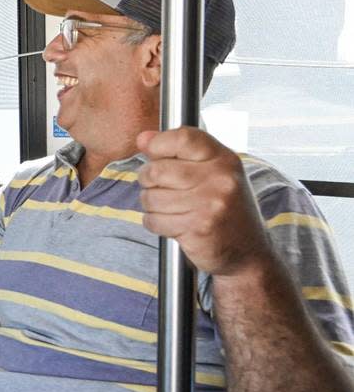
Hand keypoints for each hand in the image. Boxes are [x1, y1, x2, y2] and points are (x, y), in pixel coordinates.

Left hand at [137, 127, 273, 276]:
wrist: (248, 253)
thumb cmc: (226, 210)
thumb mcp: (211, 174)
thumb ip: (177, 153)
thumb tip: (143, 138)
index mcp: (224, 159)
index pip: (182, 137)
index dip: (158, 144)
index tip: (154, 154)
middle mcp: (220, 179)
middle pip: (156, 170)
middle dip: (148, 181)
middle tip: (160, 189)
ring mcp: (210, 204)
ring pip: (150, 197)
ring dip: (151, 206)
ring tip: (171, 209)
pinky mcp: (198, 228)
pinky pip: (153, 220)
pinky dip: (155, 224)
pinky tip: (173, 224)